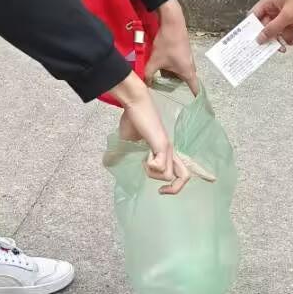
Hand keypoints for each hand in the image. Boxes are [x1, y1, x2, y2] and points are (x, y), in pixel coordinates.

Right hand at [109, 72, 190, 193]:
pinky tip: (145, 156)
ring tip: (146, 162)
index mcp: (166, 153)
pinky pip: (160, 166)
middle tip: (160, 190)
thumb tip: (107, 162)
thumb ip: (120, 154)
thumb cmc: (133, 119)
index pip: (183, 173)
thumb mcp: (126, 141)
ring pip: (168, 175)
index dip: (175, 187)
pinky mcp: (161, 144)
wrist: (135, 103)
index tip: (160, 190)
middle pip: (185, 177)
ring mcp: (167, 148)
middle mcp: (170, 152)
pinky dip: (150, 166)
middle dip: (173, 189)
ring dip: (153, 174)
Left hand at [146, 0, 197, 94]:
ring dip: (173, 75)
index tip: (195, 105)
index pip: (195, 89)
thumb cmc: (167, 43)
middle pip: (186, 81)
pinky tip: (162, 65)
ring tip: (163, 79)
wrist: (172, 22)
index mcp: (187, 72)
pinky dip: (172, 67)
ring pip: (181, 72)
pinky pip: (179, 64)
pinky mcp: (183, 51)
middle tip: (170, 93)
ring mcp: (188, 58)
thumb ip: (149, 74)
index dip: (195, 98)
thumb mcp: (155, 61)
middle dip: (178, 86)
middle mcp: (191, 66)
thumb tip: (145, 84)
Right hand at [252, 0, 292, 45]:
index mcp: (269, 1)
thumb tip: (261, 37)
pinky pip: (285, 30)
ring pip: (276, 29)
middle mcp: (274, 7)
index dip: (252, 27)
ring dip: (279, 38)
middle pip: (265, 25)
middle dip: (269, 36)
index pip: (255, 15)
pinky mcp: (291, 18)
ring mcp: (283, 13)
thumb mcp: (287, 16)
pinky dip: (288, 37)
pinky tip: (291, 40)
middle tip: (270, 45)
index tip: (252, 38)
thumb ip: (273, 28)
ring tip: (283, 45)